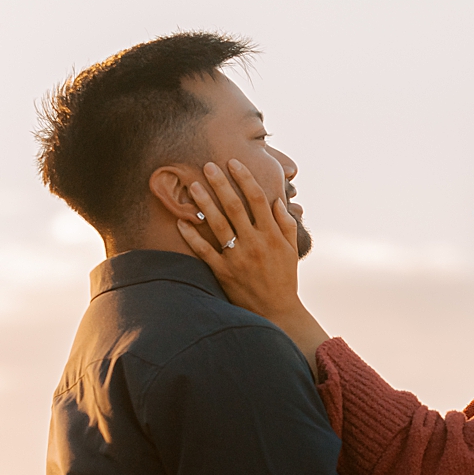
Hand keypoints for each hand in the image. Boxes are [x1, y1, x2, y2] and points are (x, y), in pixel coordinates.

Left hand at [176, 160, 330, 369]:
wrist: (276, 312)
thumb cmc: (284, 278)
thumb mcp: (291, 250)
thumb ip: (286, 224)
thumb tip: (276, 201)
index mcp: (272, 235)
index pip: (258, 199)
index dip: (245, 178)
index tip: (234, 163)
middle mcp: (254, 243)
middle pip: (234, 206)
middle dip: (221, 183)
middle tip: (208, 165)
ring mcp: (237, 257)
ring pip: (217, 224)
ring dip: (204, 203)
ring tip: (193, 185)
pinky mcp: (223, 272)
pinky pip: (204, 251)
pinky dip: (192, 236)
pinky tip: (181, 222)